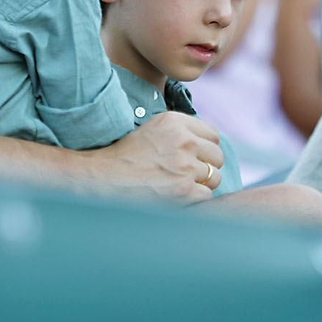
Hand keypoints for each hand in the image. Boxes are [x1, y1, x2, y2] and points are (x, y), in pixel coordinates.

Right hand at [77, 113, 223, 203]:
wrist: (103, 179)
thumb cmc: (126, 156)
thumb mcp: (153, 129)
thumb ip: (182, 130)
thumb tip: (211, 142)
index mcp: (175, 122)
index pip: (213, 134)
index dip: (205, 148)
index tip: (194, 156)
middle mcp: (183, 141)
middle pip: (217, 156)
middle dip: (206, 166)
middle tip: (188, 173)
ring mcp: (184, 167)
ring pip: (215, 177)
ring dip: (202, 184)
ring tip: (181, 184)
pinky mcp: (183, 190)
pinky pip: (206, 195)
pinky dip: (194, 199)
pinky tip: (177, 196)